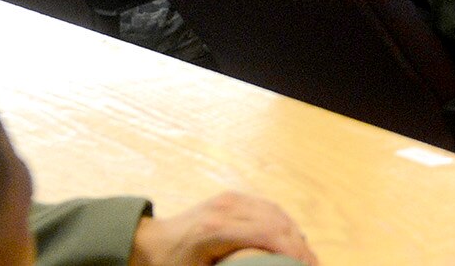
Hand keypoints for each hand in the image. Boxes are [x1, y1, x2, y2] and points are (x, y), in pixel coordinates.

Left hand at [129, 192, 316, 265]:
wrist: (148, 243)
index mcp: (215, 230)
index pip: (267, 234)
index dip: (292, 251)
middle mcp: (226, 208)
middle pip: (277, 221)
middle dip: (300, 246)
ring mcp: (230, 199)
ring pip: (276, 212)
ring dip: (295, 234)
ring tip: (306, 256)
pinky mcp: (232, 197)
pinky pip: (268, 208)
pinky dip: (284, 224)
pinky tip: (291, 240)